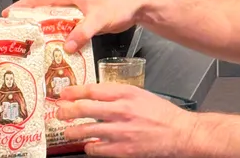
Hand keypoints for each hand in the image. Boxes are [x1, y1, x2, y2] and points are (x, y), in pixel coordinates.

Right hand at [3, 0, 154, 52]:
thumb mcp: (99, 19)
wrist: (140, 4)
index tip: (7, 15)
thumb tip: (65, 48)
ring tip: (32, 47)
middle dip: (30, 21)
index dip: (22, 6)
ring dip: (46, 31)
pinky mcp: (87, 19)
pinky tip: (56, 50)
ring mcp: (79, 9)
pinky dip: (61, 36)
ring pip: (56, 20)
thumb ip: (82, 33)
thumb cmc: (119, 4)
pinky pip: (68, 28)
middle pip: (44, 10)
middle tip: (16, 37)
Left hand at [57, 83, 197, 157]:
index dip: (74, 92)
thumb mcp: (141, 94)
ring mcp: (120, 131)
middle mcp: (121, 110)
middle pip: (83, 109)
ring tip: (68, 132)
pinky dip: (89, 147)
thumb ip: (119, 94)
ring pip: (85, 131)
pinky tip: (89, 145)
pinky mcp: (122, 149)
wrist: (180, 133)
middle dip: (66, 111)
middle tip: (59, 113)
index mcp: (126, 94)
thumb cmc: (162, 113)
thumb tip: (95, 96)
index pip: (92, 90)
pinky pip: (96, 149)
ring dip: (72, 132)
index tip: (64, 94)